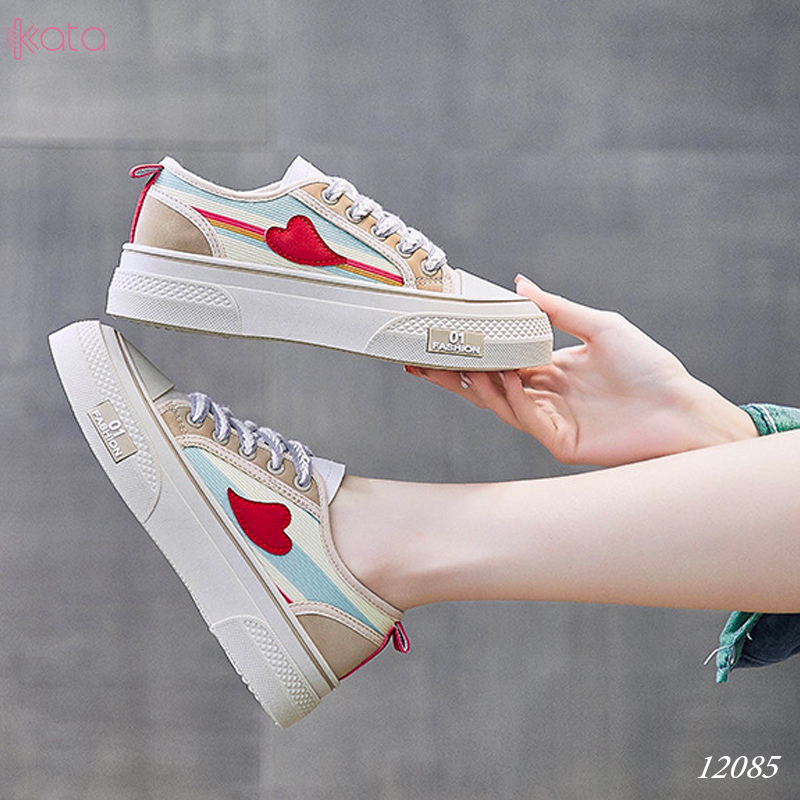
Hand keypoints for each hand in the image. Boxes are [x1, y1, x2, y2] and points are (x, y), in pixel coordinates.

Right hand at [407, 276, 756, 465]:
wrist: (682, 408)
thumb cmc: (649, 367)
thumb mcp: (600, 326)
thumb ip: (555, 309)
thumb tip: (519, 282)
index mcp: (548, 370)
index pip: (497, 359)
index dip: (468, 349)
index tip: (438, 334)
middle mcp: (542, 395)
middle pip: (485, 385)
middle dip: (452, 374)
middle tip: (419, 359)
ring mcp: (548, 421)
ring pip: (498, 403)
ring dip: (478, 382)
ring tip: (459, 361)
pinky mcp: (559, 441)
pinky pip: (525, 418)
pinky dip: (511, 397)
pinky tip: (504, 376)